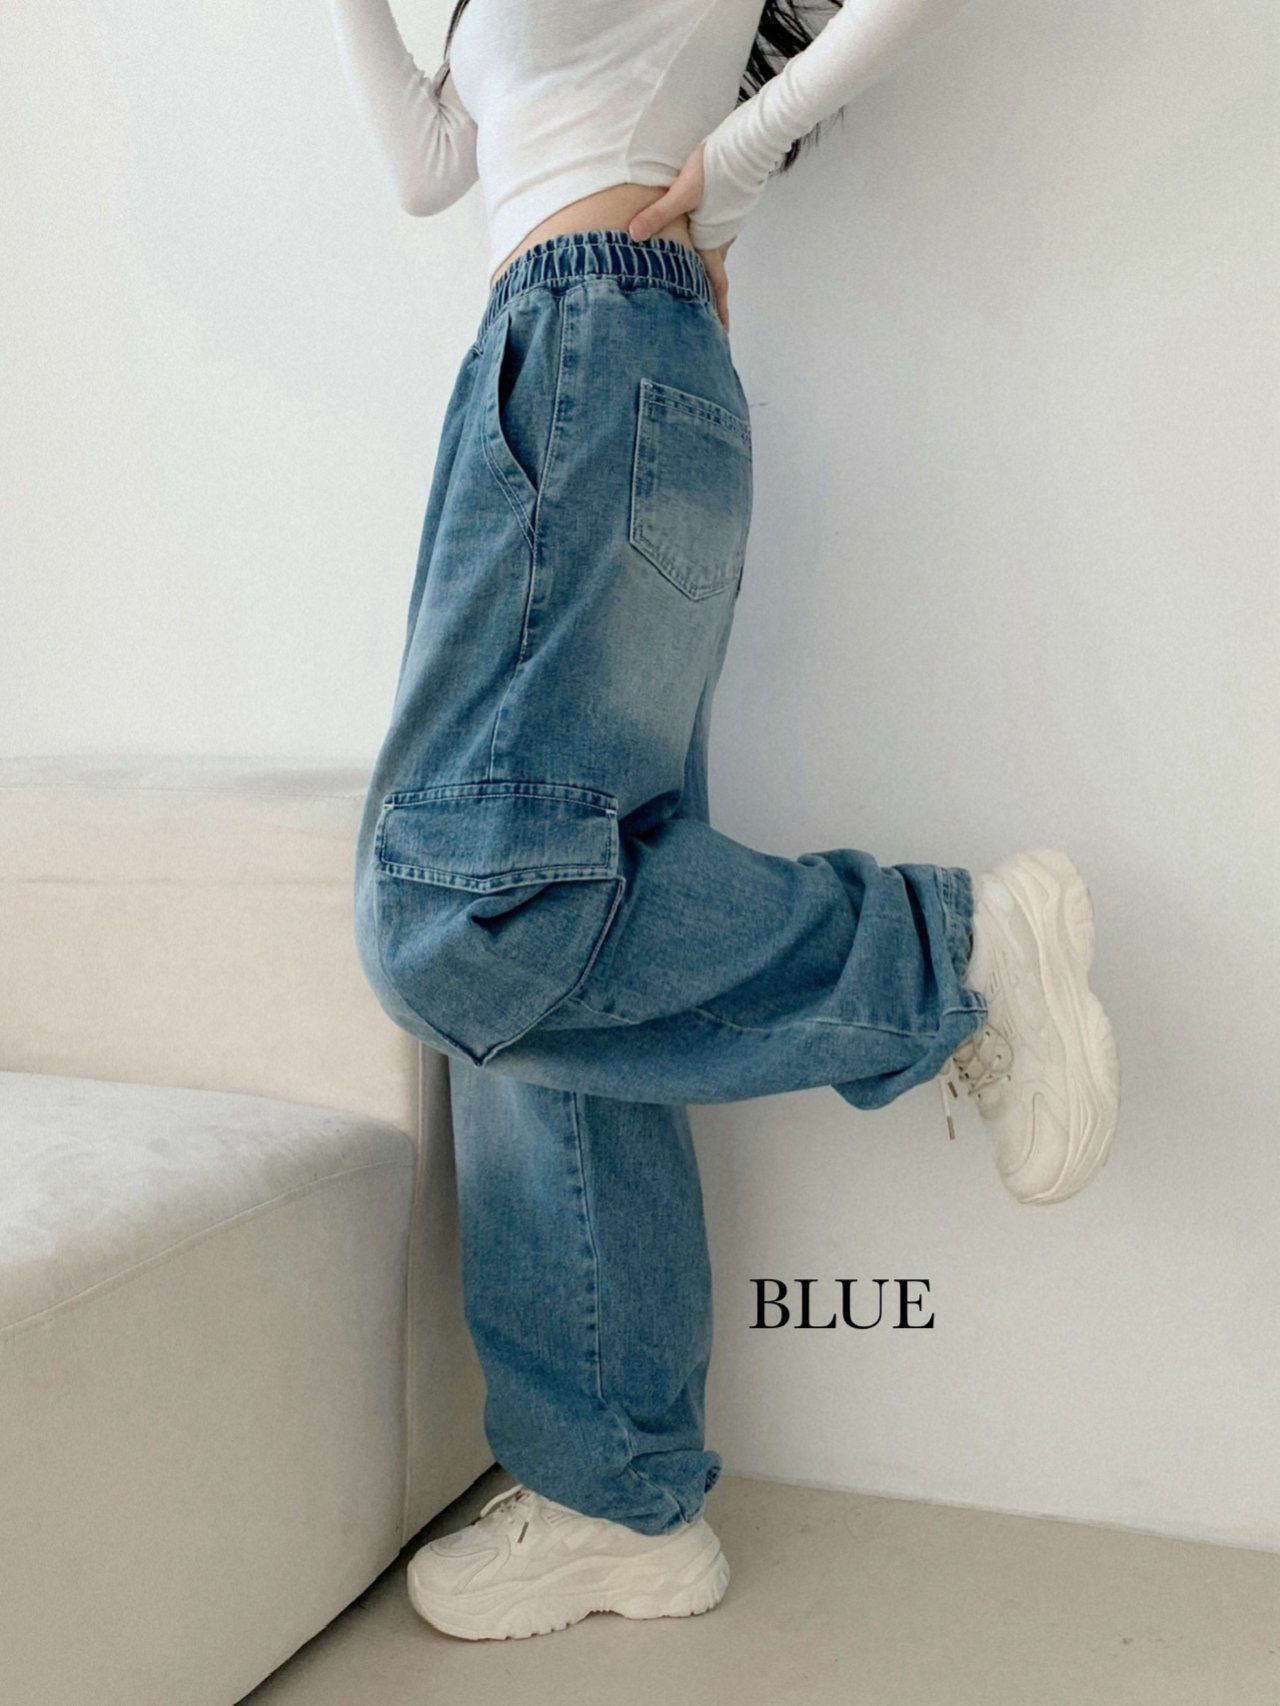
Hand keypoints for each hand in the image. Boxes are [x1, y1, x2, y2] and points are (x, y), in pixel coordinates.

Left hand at [628, 143, 735, 331]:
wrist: (748, 141)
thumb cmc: (716, 165)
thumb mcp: (683, 190)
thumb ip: (657, 214)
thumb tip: (632, 235)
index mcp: (713, 239)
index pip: (716, 283)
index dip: (718, 310)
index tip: (721, 332)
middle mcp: (722, 235)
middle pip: (713, 271)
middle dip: (707, 292)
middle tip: (701, 313)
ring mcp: (727, 221)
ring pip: (712, 250)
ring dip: (703, 264)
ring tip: (690, 276)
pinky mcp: (727, 206)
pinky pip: (713, 232)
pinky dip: (703, 241)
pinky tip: (693, 235)